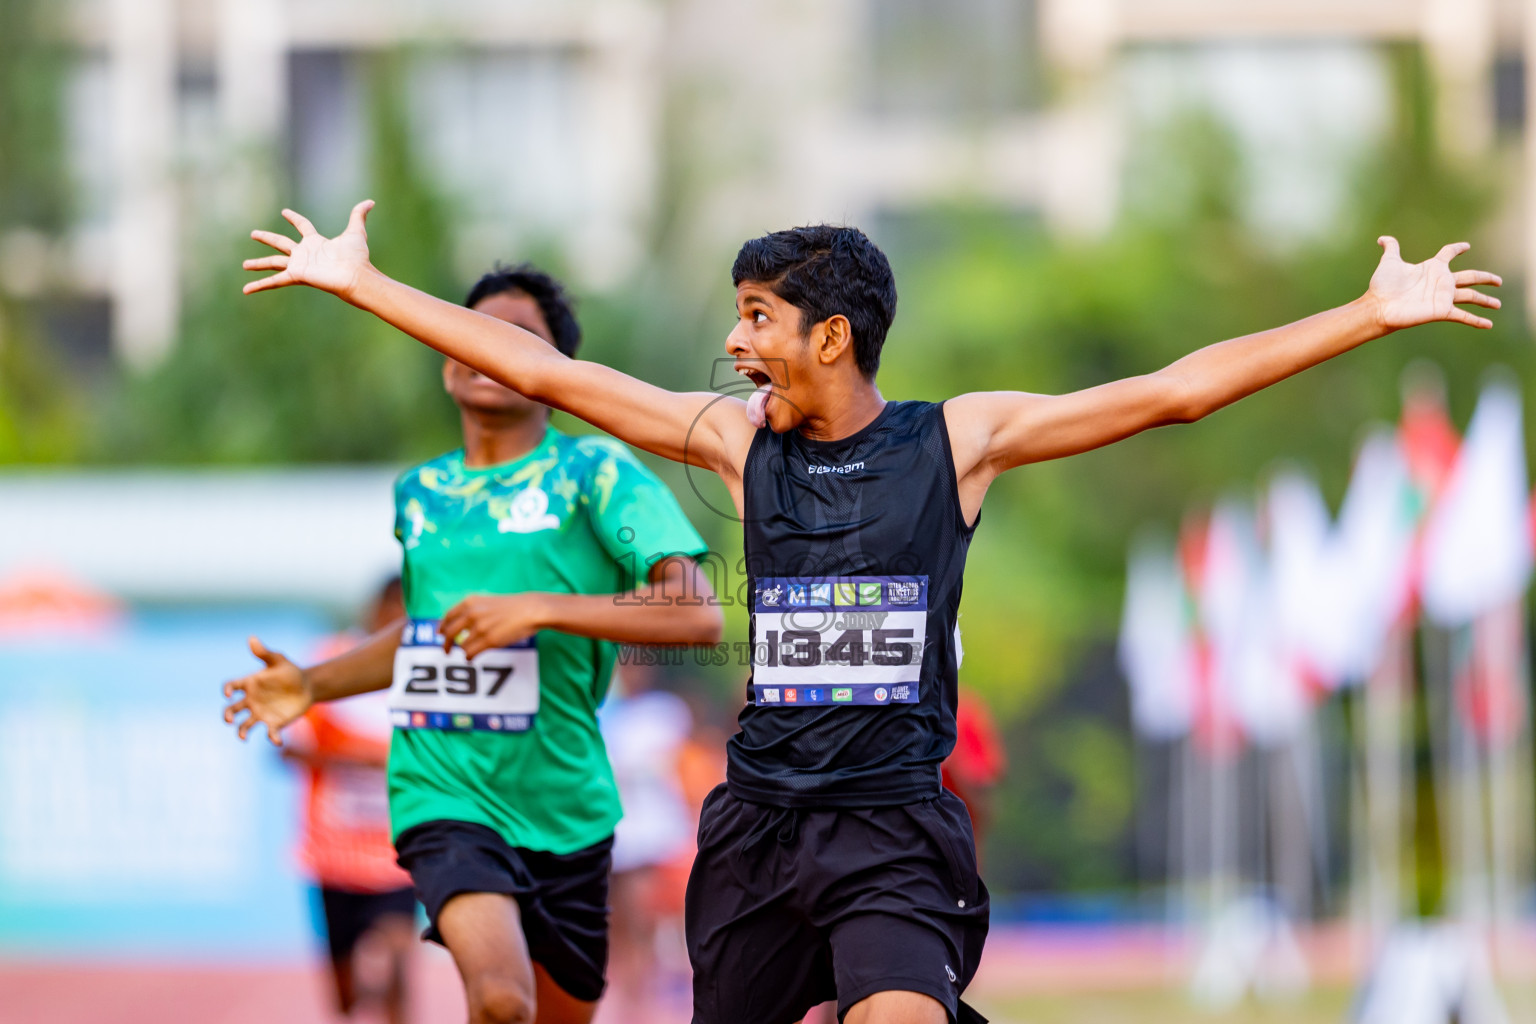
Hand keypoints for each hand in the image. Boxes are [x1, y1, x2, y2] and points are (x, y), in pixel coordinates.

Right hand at [222, 636, 313, 745]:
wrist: (306, 686)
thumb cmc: (289, 671)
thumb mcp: (279, 661)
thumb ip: (265, 653)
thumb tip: (252, 638)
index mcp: (250, 684)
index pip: (232, 687)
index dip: (227, 690)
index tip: (229, 694)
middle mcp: (251, 701)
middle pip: (232, 710)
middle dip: (227, 715)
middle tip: (228, 719)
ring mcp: (261, 713)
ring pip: (244, 725)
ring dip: (241, 731)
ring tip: (243, 736)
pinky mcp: (274, 723)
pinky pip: (269, 733)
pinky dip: (271, 737)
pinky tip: (277, 740)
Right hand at [243, 200, 375, 299]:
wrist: (355, 276)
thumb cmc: (356, 257)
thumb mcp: (356, 232)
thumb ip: (359, 215)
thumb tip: (371, 201)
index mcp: (316, 242)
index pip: (303, 227)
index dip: (294, 219)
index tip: (284, 212)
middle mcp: (305, 253)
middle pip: (281, 243)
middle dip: (267, 238)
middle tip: (253, 233)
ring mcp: (299, 265)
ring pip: (273, 262)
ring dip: (258, 264)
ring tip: (244, 264)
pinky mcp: (295, 275)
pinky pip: (274, 281)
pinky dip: (259, 286)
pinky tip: (246, 290)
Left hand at [438, 594, 549, 659]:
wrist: (531, 610)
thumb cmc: (512, 606)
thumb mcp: (488, 602)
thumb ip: (472, 610)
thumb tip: (459, 623)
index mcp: (470, 602)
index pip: (448, 617)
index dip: (442, 627)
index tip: (439, 634)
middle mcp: (472, 614)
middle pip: (449, 633)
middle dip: (446, 644)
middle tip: (446, 651)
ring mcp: (480, 628)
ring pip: (461, 646)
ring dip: (463, 651)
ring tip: (469, 653)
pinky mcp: (489, 641)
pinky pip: (470, 653)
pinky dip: (469, 657)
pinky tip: (472, 658)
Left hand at [1368, 237, 1500, 330]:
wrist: (1379, 306)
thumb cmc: (1383, 286)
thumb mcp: (1389, 262)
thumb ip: (1391, 248)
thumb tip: (1382, 238)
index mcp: (1431, 268)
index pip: (1448, 254)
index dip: (1456, 249)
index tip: (1466, 246)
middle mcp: (1440, 282)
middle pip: (1470, 277)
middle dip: (1485, 278)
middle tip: (1499, 281)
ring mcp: (1443, 297)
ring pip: (1471, 296)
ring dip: (1485, 300)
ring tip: (1498, 304)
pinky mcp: (1442, 310)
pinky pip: (1463, 315)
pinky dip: (1476, 320)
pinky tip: (1489, 324)